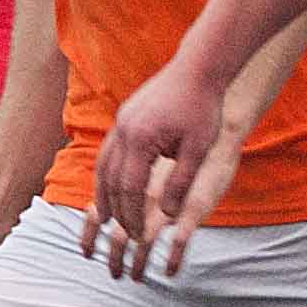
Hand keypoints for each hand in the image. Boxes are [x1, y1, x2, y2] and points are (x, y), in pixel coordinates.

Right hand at [85, 60, 227, 280]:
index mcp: (141, 140)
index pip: (130, 189)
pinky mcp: (125, 117)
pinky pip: (109, 151)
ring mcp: (121, 122)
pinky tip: (113, 185)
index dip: (133, 216)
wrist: (198, 69)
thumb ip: (182, 183)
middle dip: (117, 210)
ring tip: (105, 216)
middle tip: (125, 234)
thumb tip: (167, 215)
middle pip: (111, 180)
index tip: (139, 237)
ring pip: (103, 165)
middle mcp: (123, 130)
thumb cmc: (203, 108)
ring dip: (104, 193)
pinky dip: (108, 173)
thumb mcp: (198, 149)